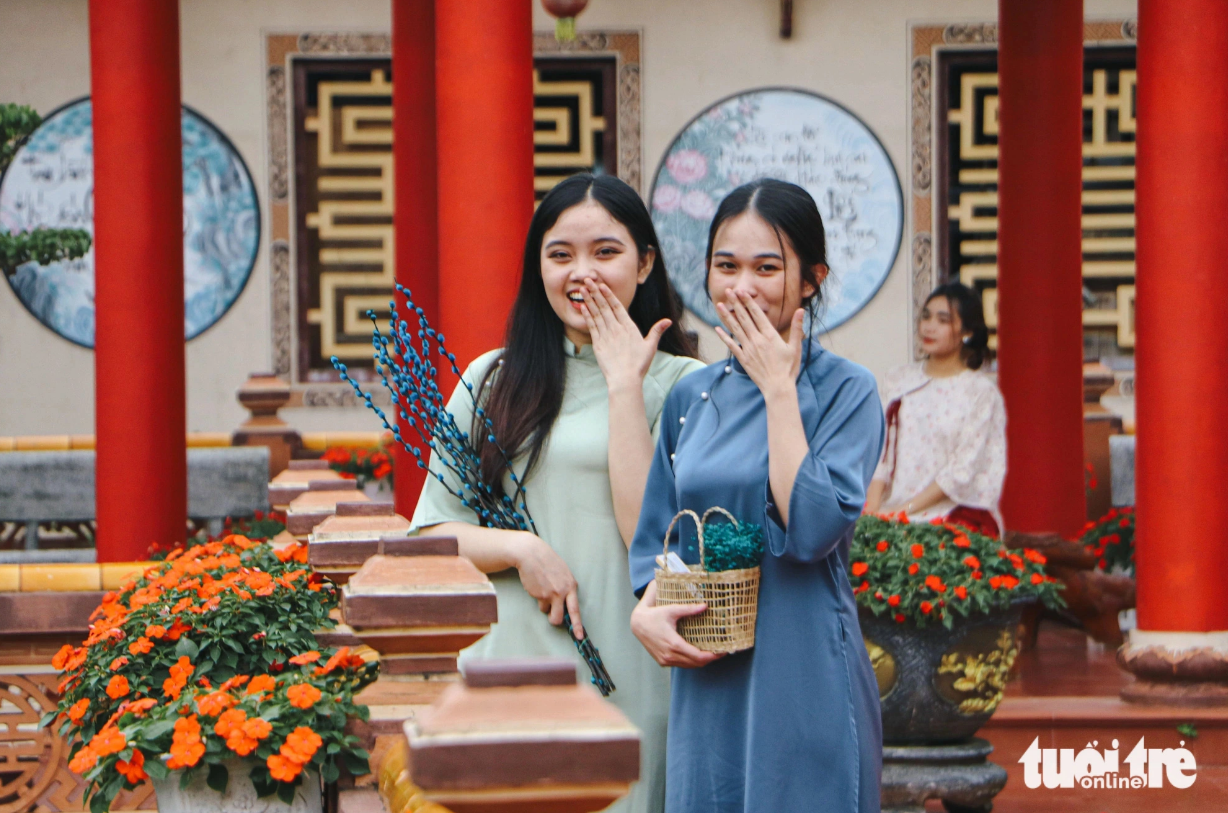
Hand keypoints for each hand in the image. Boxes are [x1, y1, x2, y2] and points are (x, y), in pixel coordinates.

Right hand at [512, 533, 583, 638]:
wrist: (531, 554)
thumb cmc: (547, 562)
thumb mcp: (563, 573)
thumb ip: (566, 588)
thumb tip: (566, 604)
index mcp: (571, 586)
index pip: (575, 610)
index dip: (578, 625)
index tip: (579, 637)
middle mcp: (563, 592)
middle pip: (560, 618)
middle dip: (555, 620)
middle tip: (553, 617)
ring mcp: (550, 594)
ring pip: (548, 613)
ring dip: (545, 608)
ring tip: (543, 592)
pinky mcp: (539, 595)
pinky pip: (540, 605)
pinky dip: (538, 599)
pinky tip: (537, 586)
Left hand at [581, 278, 669, 392]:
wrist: (625, 379)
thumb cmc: (639, 364)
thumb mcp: (650, 346)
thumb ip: (657, 331)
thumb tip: (668, 321)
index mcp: (629, 327)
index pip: (617, 306)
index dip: (609, 295)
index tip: (602, 285)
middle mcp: (616, 329)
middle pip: (604, 307)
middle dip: (595, 292)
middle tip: (588, 279)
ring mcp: (606, 336)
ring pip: (596, 314)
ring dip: (589, 300)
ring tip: (582, 289)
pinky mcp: (598, 344)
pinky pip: (592, 326)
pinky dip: (587, 316)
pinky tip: (583, 307)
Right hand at [630, 581, 722, 667]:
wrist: (637, 624)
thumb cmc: (654, 615)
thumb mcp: (672, 610)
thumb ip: (689, 609)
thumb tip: (705, 606)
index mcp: (674, 644)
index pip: (698, 656)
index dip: (712, 656)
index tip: (723, 652)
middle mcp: (669, 655)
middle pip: (696, 663)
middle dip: (710, 659)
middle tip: (721, 652)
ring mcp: (665, 660)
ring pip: (689, 666)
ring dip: (701, 661)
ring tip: (712, 653)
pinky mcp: (662, 661)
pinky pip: (681, 665)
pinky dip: (691, 662)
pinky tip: (697, 654)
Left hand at [714, 289, 802, 396]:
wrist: (778, 387)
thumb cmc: (789, 368)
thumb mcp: (795, 347)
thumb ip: (796, 327)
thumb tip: (800, 310)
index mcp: (770, 335)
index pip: (757, 314)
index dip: (748, 302)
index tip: (742, 292)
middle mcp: (757, 340)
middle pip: (744, 318)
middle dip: (735, 303)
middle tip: (728, 291)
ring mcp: (748, 349)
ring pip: (735, 329)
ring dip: (726, 316)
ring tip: (718, 305)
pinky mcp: (743, 359)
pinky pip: (731, 345)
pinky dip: (724, 337)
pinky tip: (717, 329)